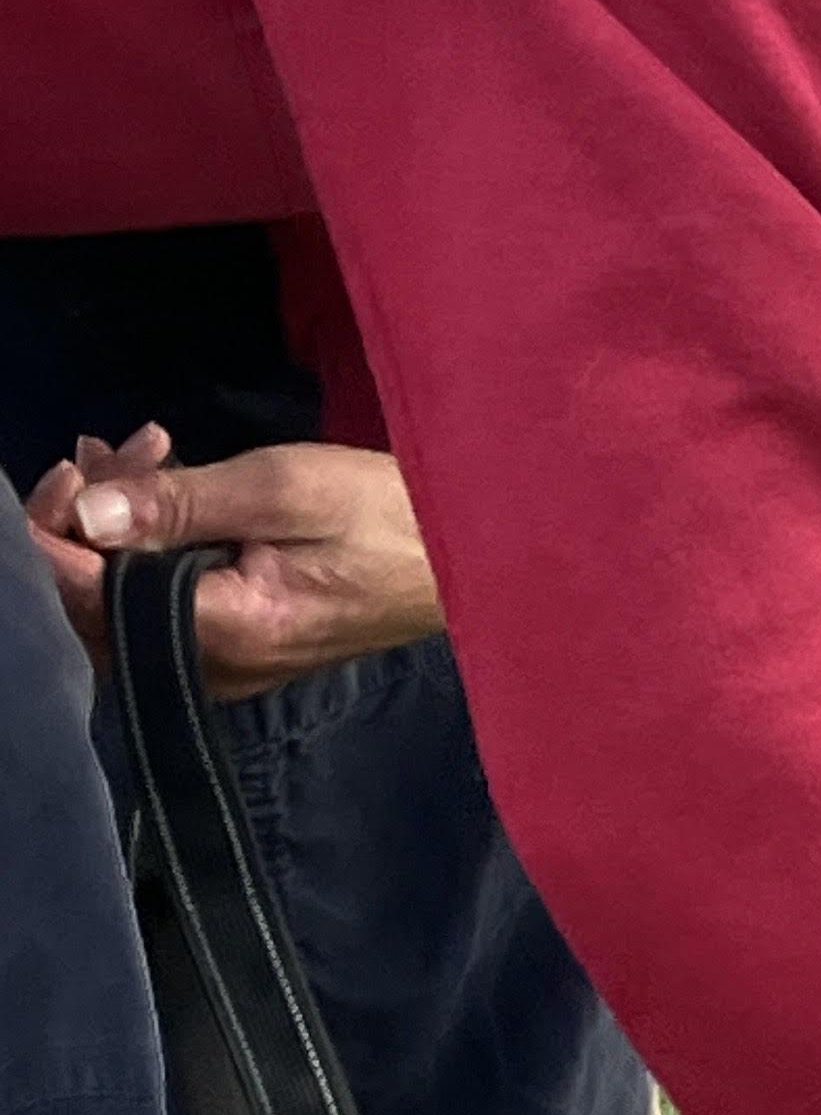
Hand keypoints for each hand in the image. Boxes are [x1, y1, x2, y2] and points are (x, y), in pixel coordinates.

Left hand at [24, 431, 441, 694]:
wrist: (464, 562)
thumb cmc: (389, 519)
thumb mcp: (285, 489)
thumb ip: (182, 502)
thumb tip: (89, 513)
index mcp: (230, 632)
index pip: (97, 598)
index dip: (61, 532)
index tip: (75, 467)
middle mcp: (220, 666)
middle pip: (100, 609)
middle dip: (90, 521)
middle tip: (120, 447)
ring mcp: (230, 664)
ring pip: (128, 605)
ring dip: (120, 524)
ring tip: (146, 452)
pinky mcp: (241, 647)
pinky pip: (163, 605)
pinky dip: (150, 543)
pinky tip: (164, 485)